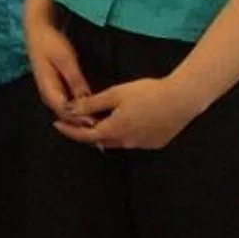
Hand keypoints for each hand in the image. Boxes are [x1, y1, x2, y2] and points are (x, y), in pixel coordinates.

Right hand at [26, 13, 90, 115]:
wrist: (38, 32)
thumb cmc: (51, 43)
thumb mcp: (66, 60)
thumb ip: (75, 81)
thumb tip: (85, 100)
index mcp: (48, 89)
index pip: (65, 111)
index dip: (80, 119)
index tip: (96, 123)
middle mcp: (47, 95)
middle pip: (64, 115)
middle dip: (81, 122)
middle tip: (101, 127)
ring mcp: (50, 93)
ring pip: (65, 112)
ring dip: (79, 118)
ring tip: (97, 123)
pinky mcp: (54, 90)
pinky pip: (66, 105)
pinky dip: (77, 110)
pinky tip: (89, 112)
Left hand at [54, 73, 198, 151]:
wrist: (181, 99)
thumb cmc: (148, 93)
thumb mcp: (116, 94)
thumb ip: (92, 104)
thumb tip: (71, 110)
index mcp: (113, 130)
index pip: (84, 136)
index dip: (68, 130)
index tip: (57, 124)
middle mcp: (125, 142)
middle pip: (100, 140)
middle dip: (89, 131)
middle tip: (82, 118)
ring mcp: (141, 145)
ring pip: (118, 141)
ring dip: (109, 132)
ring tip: (107, 117)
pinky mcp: (155, 143)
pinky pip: (135, 140)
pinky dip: (128, 132)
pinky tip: (133, 118)